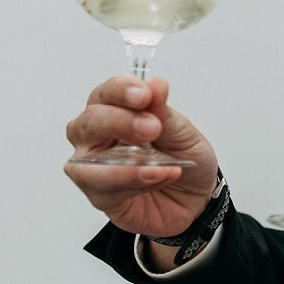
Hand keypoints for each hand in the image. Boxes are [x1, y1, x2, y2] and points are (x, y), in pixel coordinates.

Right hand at [64, 76, 218, 237]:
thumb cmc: (183, 159)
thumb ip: (163, 112)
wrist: (197, 197)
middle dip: (117, 122)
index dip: (120, 91)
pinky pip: (105, 190)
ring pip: (85, 164)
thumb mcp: (183, 132)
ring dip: (124, 163)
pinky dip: (134, 183)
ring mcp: (95, 169)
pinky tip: (159, 176)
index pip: (105, 94)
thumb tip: (155, 85)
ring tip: (160, 164)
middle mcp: (97, 138)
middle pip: (88, 123)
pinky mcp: (101, 197)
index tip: (144, 95)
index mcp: (115, 111)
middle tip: (151, 128)